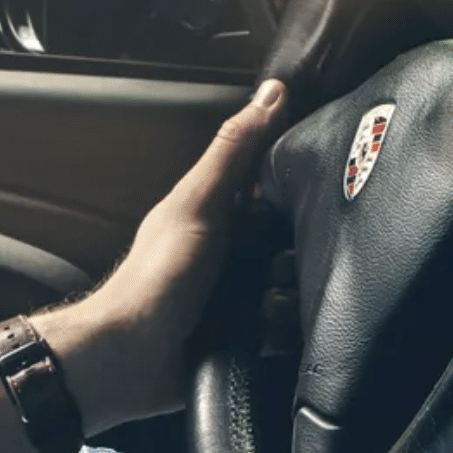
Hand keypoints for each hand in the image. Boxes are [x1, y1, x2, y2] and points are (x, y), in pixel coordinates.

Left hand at [41, 79, 285, 432]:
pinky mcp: (246, 340)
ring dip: (290, 299)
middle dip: (300, 254)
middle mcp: (233, 252)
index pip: (279, 188)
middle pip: (295, 243)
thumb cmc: (157, 277)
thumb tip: (273, 92)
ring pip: (295, 289)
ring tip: (269, 306)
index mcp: (221, 212)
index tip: (322, 187)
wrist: (130, 360)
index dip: (301, 187)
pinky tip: (270, 335)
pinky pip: (286, 333)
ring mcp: (240, 297)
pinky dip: (282, 334)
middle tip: (284, 263)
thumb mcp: (200, 203)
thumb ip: (235, 151)